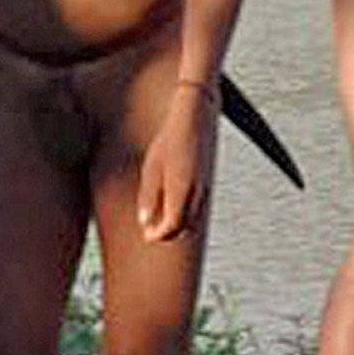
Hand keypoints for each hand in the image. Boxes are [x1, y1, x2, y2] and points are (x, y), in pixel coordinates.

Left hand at [137, 83, 215, 241]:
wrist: (195, 119)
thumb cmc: (168, 141)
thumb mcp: (151, 169)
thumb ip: (148, 198)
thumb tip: (146, 223)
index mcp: (180, 189)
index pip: (172, 226)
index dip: (159, 235)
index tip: (147, 236)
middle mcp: (196, 191)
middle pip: (185, 227)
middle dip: (168, 233)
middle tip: (151, 231)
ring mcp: (205, 186)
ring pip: (194, 219)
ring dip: (178, 225)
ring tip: (159, 220)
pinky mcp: (207, 181)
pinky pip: (198, 207)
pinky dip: (186, 214)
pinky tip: (172, 205)